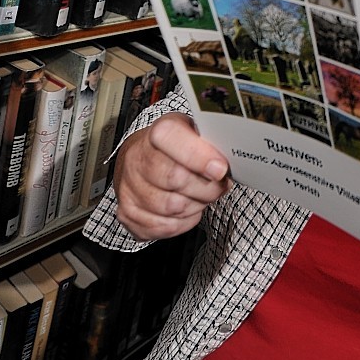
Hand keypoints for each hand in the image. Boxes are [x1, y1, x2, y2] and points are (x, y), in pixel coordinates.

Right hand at [112, 113, 230, 241]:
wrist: (142, 159)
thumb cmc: (176, 148)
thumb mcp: (196, 134)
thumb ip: (213, 144)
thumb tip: (232, 162)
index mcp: (157, 132)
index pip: (171, 139)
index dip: (198, 156)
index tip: (220, 168)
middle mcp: (137, 158)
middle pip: (176, 179)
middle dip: (206, 187)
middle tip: (218, 184)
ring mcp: (128, 187)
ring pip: (172, 207)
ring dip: (196, 205)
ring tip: (201, 195)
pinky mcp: (127, 213)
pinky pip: (164, 227)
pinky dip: (183, 222)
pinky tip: (187, 208)